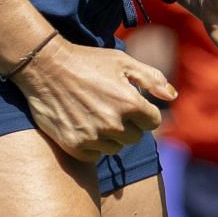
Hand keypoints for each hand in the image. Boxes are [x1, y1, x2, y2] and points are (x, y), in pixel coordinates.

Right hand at [11, 39, 174, 162]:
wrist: (45, 67)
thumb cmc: (87, 61)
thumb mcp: (122, 61)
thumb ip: (151, 78)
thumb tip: (172, 96)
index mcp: (129, 103)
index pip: (153, 122)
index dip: (144, 112)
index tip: (131, 103)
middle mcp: (113, 124)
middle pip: (135, 137)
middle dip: (128, 123)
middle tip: (110, 107)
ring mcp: (93, 137)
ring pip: (115, 147)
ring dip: (110, 135)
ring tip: (95, 114)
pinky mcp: (74, 146)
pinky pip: (94, 155)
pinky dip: (92, 145)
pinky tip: (83, 125)